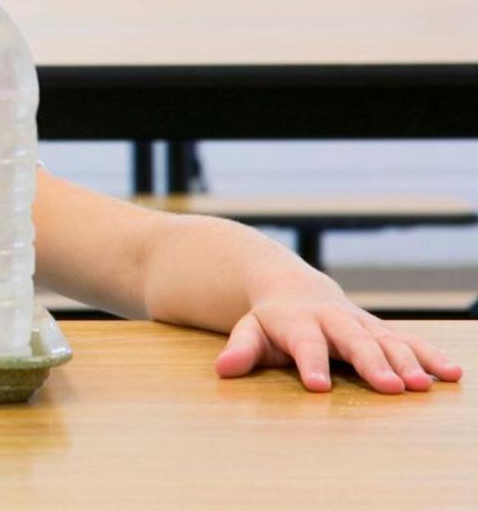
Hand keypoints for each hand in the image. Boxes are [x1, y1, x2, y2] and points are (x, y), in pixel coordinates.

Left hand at [214, 290, 462, 392]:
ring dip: (407, 362)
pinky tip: (451, 374)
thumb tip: (222, 370)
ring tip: (422, 386)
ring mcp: (360, 323)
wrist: (292, 286)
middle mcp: (333, 319)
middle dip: (372, 363)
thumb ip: (240, 350)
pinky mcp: (379, 329)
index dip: (311, 363)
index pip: (304, 343)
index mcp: (297, 321)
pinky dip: (430, 355)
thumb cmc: (270, 320)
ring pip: (387, 340)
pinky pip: (409, 341)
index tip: (319, 386)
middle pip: (354, 340)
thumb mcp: (249, 330)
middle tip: (389, 388)